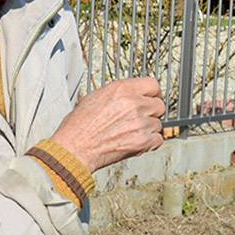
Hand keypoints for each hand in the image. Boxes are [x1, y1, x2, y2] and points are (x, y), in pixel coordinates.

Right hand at [48, 77, 165, 173]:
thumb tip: (130, 94)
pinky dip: (150, 143)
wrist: (74, 149)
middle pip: (159, 105)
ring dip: (148, 129)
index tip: (150, 98)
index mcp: (122, 89)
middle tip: (140, 118)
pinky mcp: (143, 141)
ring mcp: (140, 123)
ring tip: (131, 132)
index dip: (152, 93)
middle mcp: (133, 104)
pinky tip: (137, 141)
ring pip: (158, 124)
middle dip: (151, 112)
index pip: (153, 84)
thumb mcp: (95, 97)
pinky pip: (158, 139)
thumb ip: (119, 94)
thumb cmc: (78, 127)